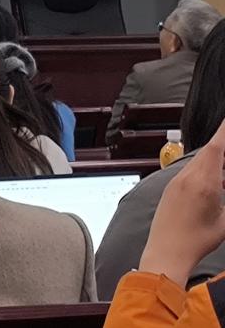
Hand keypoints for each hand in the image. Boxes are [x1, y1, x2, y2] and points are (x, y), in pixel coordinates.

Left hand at [140, 117, 224, 286]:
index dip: (224, 132)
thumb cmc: (196, 241)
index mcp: (204, 182)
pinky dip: (203, 169)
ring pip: (198, 161)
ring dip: (213, 159)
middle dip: (222, 145)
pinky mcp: (170, 188)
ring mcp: (176, 181)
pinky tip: (213, 181)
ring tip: (223, 171)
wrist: (165, 251)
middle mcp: (187, 177)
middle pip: (208, 152)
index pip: (216, 148)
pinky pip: (189, 170)